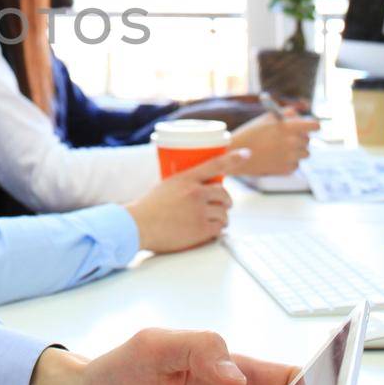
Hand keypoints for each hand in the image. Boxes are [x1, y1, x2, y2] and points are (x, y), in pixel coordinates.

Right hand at [125, 150, 244, 252]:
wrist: (137, 227)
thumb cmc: (147, 208)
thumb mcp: (166, 186)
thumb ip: (185, 185)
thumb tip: (199, 188)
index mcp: (185, 179)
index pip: (215, 164)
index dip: (233, 158)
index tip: (246, 154)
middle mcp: (195, 193)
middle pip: (224, 193)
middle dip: (226, 201)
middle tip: (223, 205)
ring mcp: (199, 211)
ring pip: (224, 213)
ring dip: (222, 217)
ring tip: (214, 221)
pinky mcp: (201, 229)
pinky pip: (219, 228)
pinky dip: (217, 230)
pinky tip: (210, 231)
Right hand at [229, 110, 317, 174]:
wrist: (234, 155)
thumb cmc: (249, 134)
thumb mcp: (267, 118)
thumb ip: (286, 115)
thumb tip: (299, 116)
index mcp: (290, 127)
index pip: (315, 125)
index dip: (312, 126)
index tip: (309, 127)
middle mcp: (294, 142)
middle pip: (308, 140)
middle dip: (299, 138)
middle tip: (286, 138)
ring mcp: (291, 157)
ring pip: (304, 153)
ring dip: (296, 151)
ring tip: (280, 148)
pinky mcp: (287, 170)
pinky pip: (296, 164)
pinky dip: (288, 162)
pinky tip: (274, 158)